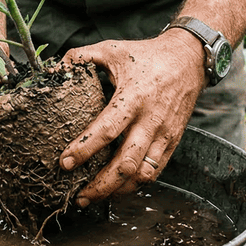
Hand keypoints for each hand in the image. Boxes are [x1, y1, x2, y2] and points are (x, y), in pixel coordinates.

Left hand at [59, 30, 205, 204]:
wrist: (189, 60)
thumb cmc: (148, 55)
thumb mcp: (113, 49)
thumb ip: (82, 57)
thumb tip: (55, 68)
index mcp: (134, 97)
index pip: (107, 130)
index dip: (85, 149)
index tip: (65, 163)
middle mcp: (151, 120)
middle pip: (126, 164)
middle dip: (101, 185)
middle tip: (79, 196)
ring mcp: (164, 135)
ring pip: (142, 175)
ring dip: (117, 190)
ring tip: (94, 197)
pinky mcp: (172, 142)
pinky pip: (154, 172)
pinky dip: (135, 185)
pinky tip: (117, 188)